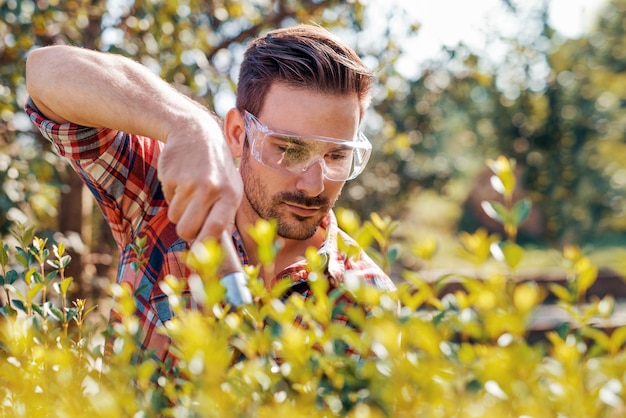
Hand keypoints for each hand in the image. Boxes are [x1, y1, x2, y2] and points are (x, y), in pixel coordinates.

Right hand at [158, 114, 242, 242]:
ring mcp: (191, 183)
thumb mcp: (230, 187)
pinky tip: (181, 179)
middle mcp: (213, 189)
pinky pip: (167, 200)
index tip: (200, 254)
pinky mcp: (172, 176)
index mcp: (231, 195)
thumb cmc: (216, 168)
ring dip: (178, 210)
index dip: (205, 245)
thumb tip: (218, 250)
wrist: (196, 132)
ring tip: (189, 190)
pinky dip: (172, 195)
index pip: (217, 229)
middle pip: (188, 230)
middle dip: (185, 230)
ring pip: (175, 217)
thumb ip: (225, 215)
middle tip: (190, 216)